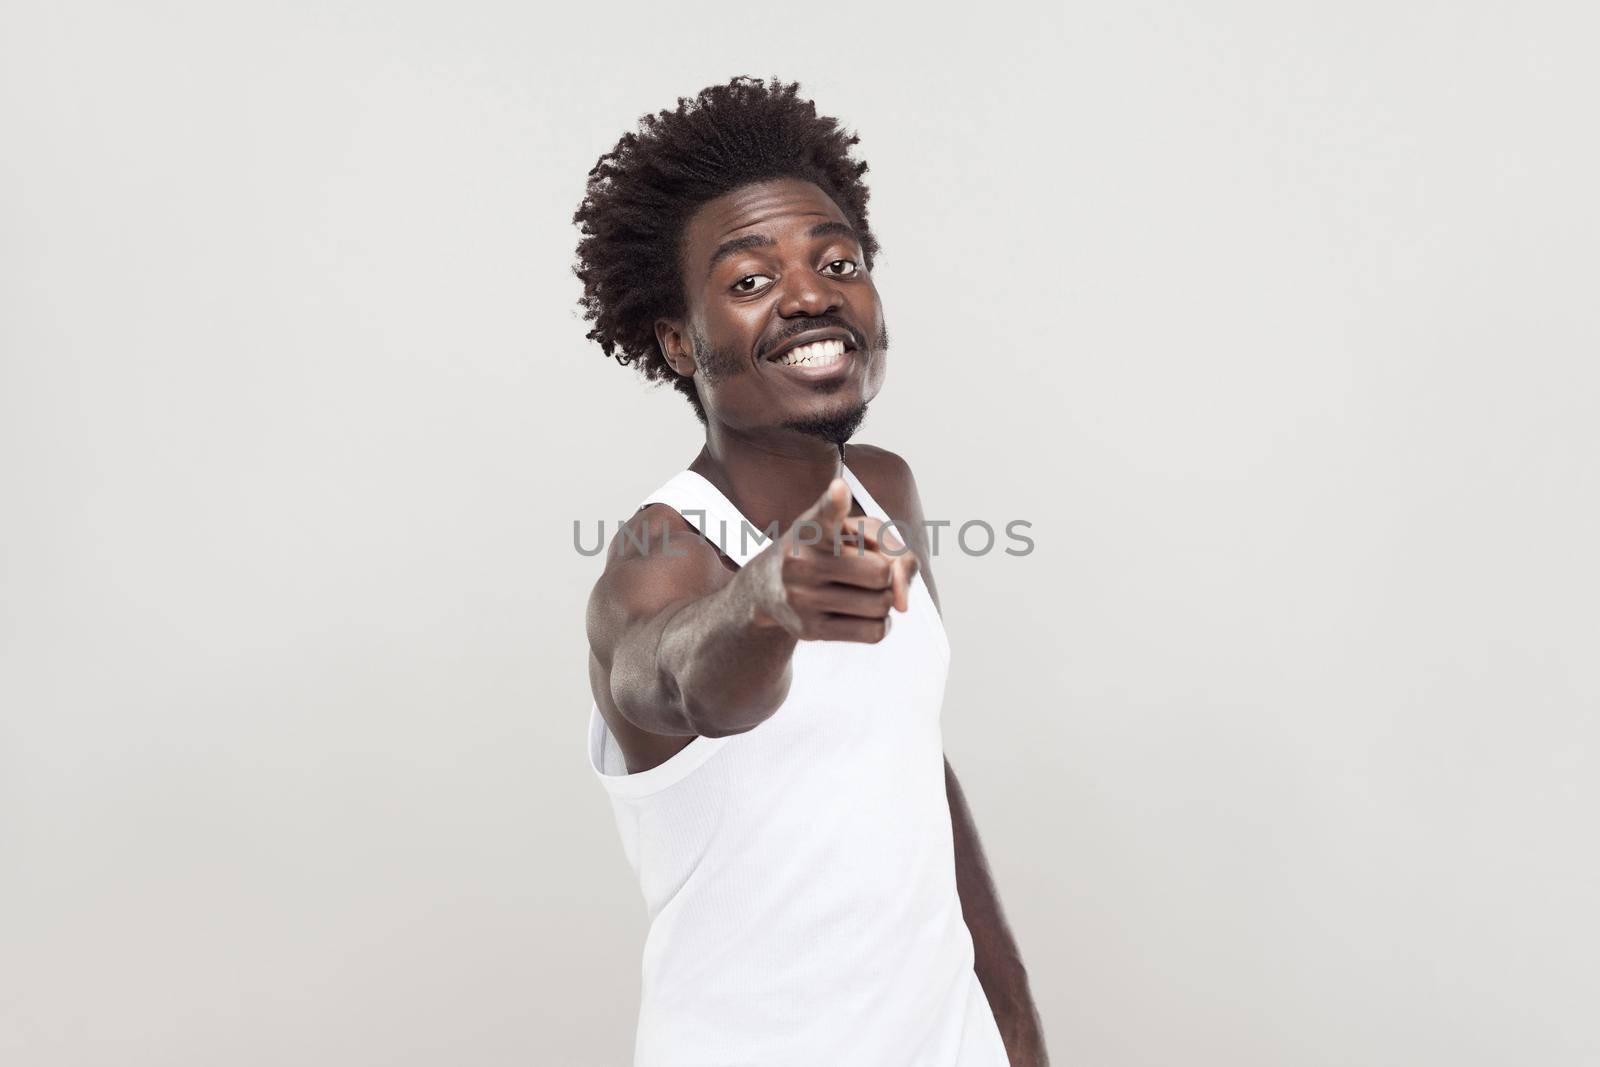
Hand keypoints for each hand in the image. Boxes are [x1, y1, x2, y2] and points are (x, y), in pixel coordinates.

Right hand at [750, 477, 917, 642]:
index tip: (839, 490)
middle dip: (884, 573)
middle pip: (881, 572)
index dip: (835, 502)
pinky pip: (873, 632)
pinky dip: (879, 623)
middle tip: (865, 570)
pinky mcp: (809, 630)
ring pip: (881, 604)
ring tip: (859, 591)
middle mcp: (801, 560)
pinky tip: (861, 613)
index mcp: (811, 528)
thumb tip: (902, 602)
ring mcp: (802, 597)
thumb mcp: (854, 533)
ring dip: (883, 599)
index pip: (825, 513)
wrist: (767, 587)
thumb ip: (895, 551)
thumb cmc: (824, 552)